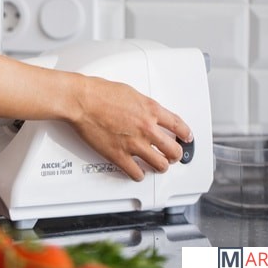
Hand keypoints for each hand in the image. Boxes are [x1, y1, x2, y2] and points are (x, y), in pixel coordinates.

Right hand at [70, 77, 192, 180]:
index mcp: (151, 110)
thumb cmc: (99, 93)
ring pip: (160, 165)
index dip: (186, 134)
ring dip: (160, 167)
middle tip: (173, 156)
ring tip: (157, 166)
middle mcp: (147, 128)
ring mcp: (134, 144)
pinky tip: (137, 172)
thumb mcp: (130, 92)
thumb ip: (142, 106)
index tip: (186, 138)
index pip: (179, 126)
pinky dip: (139, 175)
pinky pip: (136, 173)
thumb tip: (145, 112)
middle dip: (175, 155)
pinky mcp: (119, 155)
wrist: (81, 101)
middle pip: (173, 150)